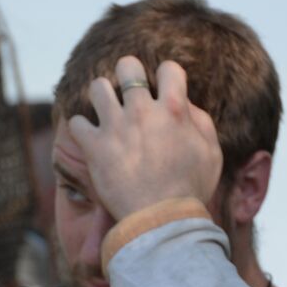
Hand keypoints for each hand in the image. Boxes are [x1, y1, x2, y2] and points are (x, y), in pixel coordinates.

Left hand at [68, 56, 222, 220]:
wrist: (161, 218)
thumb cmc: (190, 189)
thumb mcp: (211, 152)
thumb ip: (200, 121)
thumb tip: (184, 103)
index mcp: (175, 109)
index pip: (168, 68)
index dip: (165, 75)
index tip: (161, 87)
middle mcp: (142, 111)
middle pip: (127, 67)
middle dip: (126, 72)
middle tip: (126, 87)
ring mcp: (115, 127)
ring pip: (97, 87)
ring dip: (100, 94)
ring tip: (104, 107)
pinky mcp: (93, 147)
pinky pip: (75, 122)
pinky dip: (80, 128)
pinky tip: (88, 137)